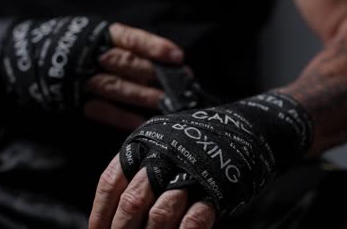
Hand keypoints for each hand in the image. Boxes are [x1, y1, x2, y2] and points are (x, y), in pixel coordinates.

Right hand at [84, 23, 183, 130]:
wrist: (26, 59)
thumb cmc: (74, 47)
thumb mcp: (94, 36)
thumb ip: (123, 48)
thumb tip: (165, 63)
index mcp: (97, 35)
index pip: (130, 39)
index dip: (154, 47)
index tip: (177, 57)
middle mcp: (90, 56)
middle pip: (126, 64)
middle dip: (155, 74)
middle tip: (181, 85)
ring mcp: (81, 80)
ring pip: (116, 87)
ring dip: (143, 96)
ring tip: (167, 104)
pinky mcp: (74, 101)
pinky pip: (101, 110)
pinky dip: (123, 117)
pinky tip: (142, 123)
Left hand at [96, 92, 312, 226]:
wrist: (245, 127)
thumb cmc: (198, 139)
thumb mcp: (161, 140)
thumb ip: (139, 167)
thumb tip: (115, 207)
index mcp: (144, 143)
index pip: (112, 182)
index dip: (101, 213)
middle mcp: (163, 156)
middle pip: (132, 201)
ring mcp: (190, 172)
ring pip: (160, 214)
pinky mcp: (216, 187)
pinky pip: (194, 220)